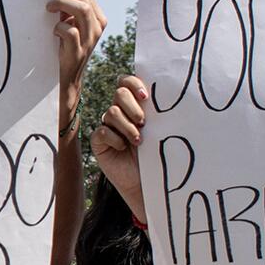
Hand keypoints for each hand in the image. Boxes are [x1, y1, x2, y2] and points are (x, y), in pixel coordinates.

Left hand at [36, 0, 105, 92]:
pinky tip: (52, 28)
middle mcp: (96, 22)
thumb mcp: (62, 18)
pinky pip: (71, 33)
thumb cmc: (60, 44)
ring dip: (61, 1)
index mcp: (93, 11)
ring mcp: (90, 37)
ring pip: (81, 8)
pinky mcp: (80, 51)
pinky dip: (60, 27)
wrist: (64, 78)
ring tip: (46, 4)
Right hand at [91, 74, 151, 221]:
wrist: (148, 182)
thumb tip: (166, 94)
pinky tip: (122, 148)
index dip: (134, 84)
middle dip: (132, 106)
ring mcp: (108, 126)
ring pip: (112, 112)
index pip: (127, 82)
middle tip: (143, 122)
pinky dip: (114, 138)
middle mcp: (120, 112)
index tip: (146, 97)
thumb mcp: (160, 131)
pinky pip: (102, 131)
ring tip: (138, 141)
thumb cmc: (157, 156)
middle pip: (119, 93)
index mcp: (135, 105)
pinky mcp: (99, 141)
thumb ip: (157, 113)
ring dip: (127, 126)